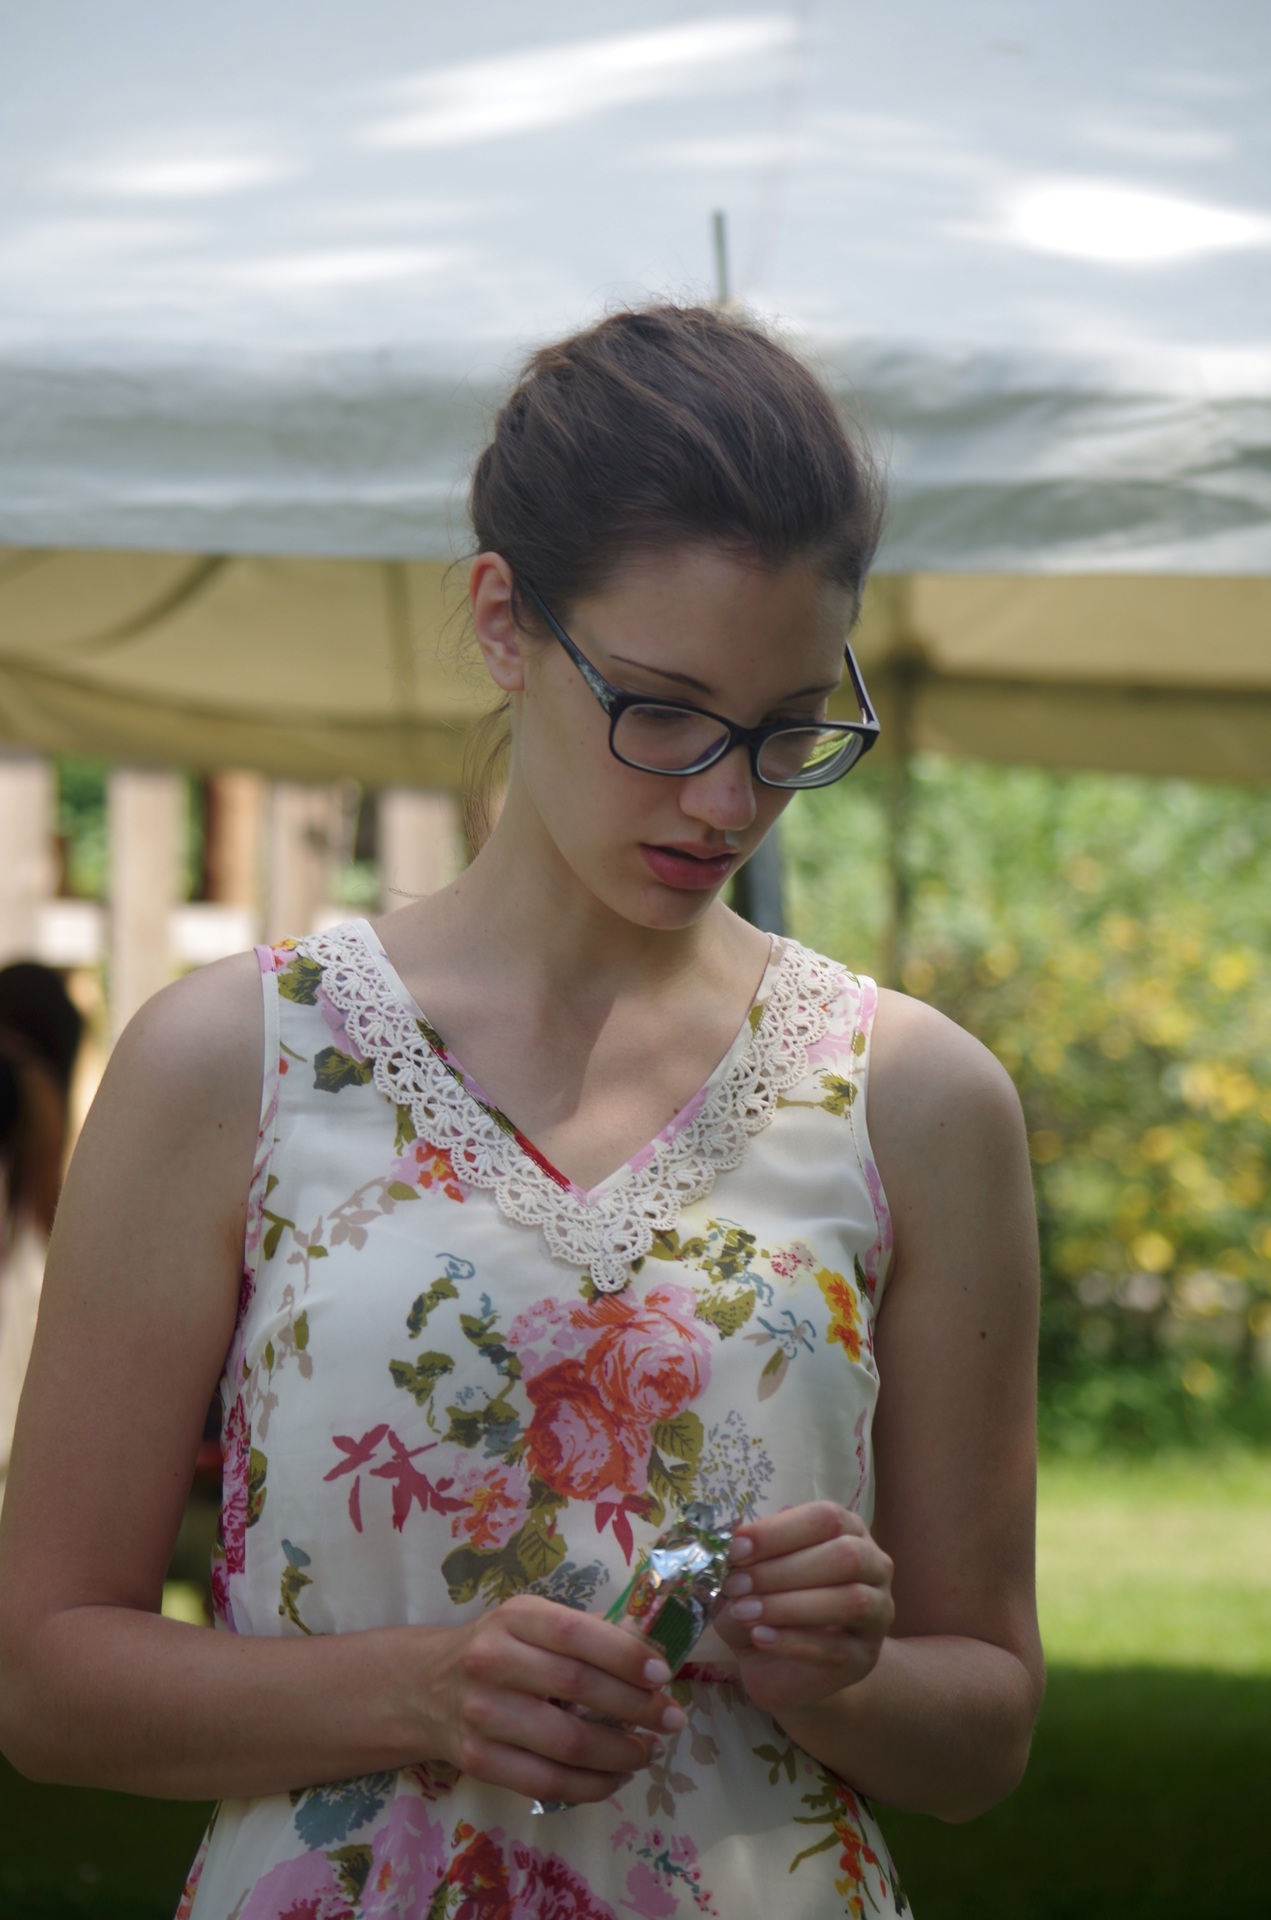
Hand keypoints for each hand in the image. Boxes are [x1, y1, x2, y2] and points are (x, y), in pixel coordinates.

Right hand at [418, 1595, 684, 1805]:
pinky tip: (616, 1776)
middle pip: (577, 1689)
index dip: (624, 1655)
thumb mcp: (530, 1621)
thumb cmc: (497, 1649)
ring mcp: (482, 1715)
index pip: (575, 1633)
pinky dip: (591, 1785)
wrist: (424, 1688)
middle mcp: (492, 1661)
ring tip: (649, 1752)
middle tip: (672, 1720)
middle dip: (636, 1707)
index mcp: (514, 1618)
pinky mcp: (478, 1761)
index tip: (663, 1674)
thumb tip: (651, 1658)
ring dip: (620, 1752)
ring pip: (566, 1743)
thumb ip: (581, 1634)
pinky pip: (546, 1783)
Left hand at [714, 1502, 893, 1713]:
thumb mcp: (755, 1575)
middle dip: (782, 1569)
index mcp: (849, 1531)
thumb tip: (734, 1539)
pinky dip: (792, 1641)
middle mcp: (874, 1566)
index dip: (779, 1531)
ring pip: (849, 1601)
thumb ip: (751, 1557)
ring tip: (744, 1612)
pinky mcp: (864, 1658)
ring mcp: (877, 1613)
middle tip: (736, 1584)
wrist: (789, 1668)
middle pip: (844, 1556)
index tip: (737, 1549)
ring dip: (788, 1605)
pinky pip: (835, 1648)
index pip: (825, 1518)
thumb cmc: (774, 1606)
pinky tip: (759, 1637)